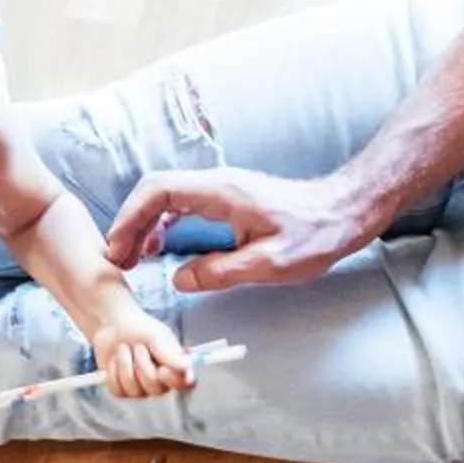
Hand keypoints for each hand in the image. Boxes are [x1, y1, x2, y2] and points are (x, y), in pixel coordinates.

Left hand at [90, 312, 194, 399]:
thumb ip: (169, 353)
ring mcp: (142, 389)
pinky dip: (113, 372)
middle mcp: (162, 382)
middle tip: (138, 346)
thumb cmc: (140, 328)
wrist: (112, 324)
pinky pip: (118, 390)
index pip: (185, 384)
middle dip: (142, 365)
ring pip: (134, 390)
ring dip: (125, 365)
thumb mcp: (156, 336)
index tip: (162, 369)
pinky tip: (114, 360)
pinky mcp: (122, 390)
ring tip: (123, 348)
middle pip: (156, 388)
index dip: (174, 380)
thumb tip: (185, 367)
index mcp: (176, 367)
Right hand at [103, 167, 379, 291]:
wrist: (344, 212)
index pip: (159, 192)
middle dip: (129, 223)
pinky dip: (163, 224)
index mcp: (221, 193)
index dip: (131, 219)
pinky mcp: (228, 199)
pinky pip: (182, 204)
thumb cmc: (316, 235)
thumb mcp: (270, 264)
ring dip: (144, 224)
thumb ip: (221, 272)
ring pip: (166, 197)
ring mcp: (221, 189)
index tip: (119, 249)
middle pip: (155, 192)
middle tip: (119, 259)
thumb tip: (180, 279)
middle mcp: (217, 184)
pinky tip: (161, 247)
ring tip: (133, 257)